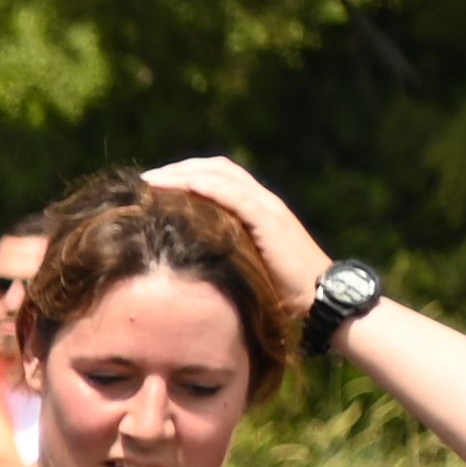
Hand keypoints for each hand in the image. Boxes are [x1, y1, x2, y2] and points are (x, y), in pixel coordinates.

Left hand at [142, 154, 333, 306]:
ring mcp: (268, 208)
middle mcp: (263, 200)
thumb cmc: (283, 291)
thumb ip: (224, 251)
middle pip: (215, 168)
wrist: (321, 299)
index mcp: (258, 208)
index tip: (152, 185)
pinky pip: (234, 195)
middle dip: (178, 169)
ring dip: (183, 174)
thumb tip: (184, 260)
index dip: (185, 174)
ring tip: (150, 181)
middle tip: (144, 180)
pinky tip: (181, 186)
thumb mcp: (246, 265)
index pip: (218, 176)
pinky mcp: (270, 220)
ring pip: (221, 175)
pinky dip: (205, 186)